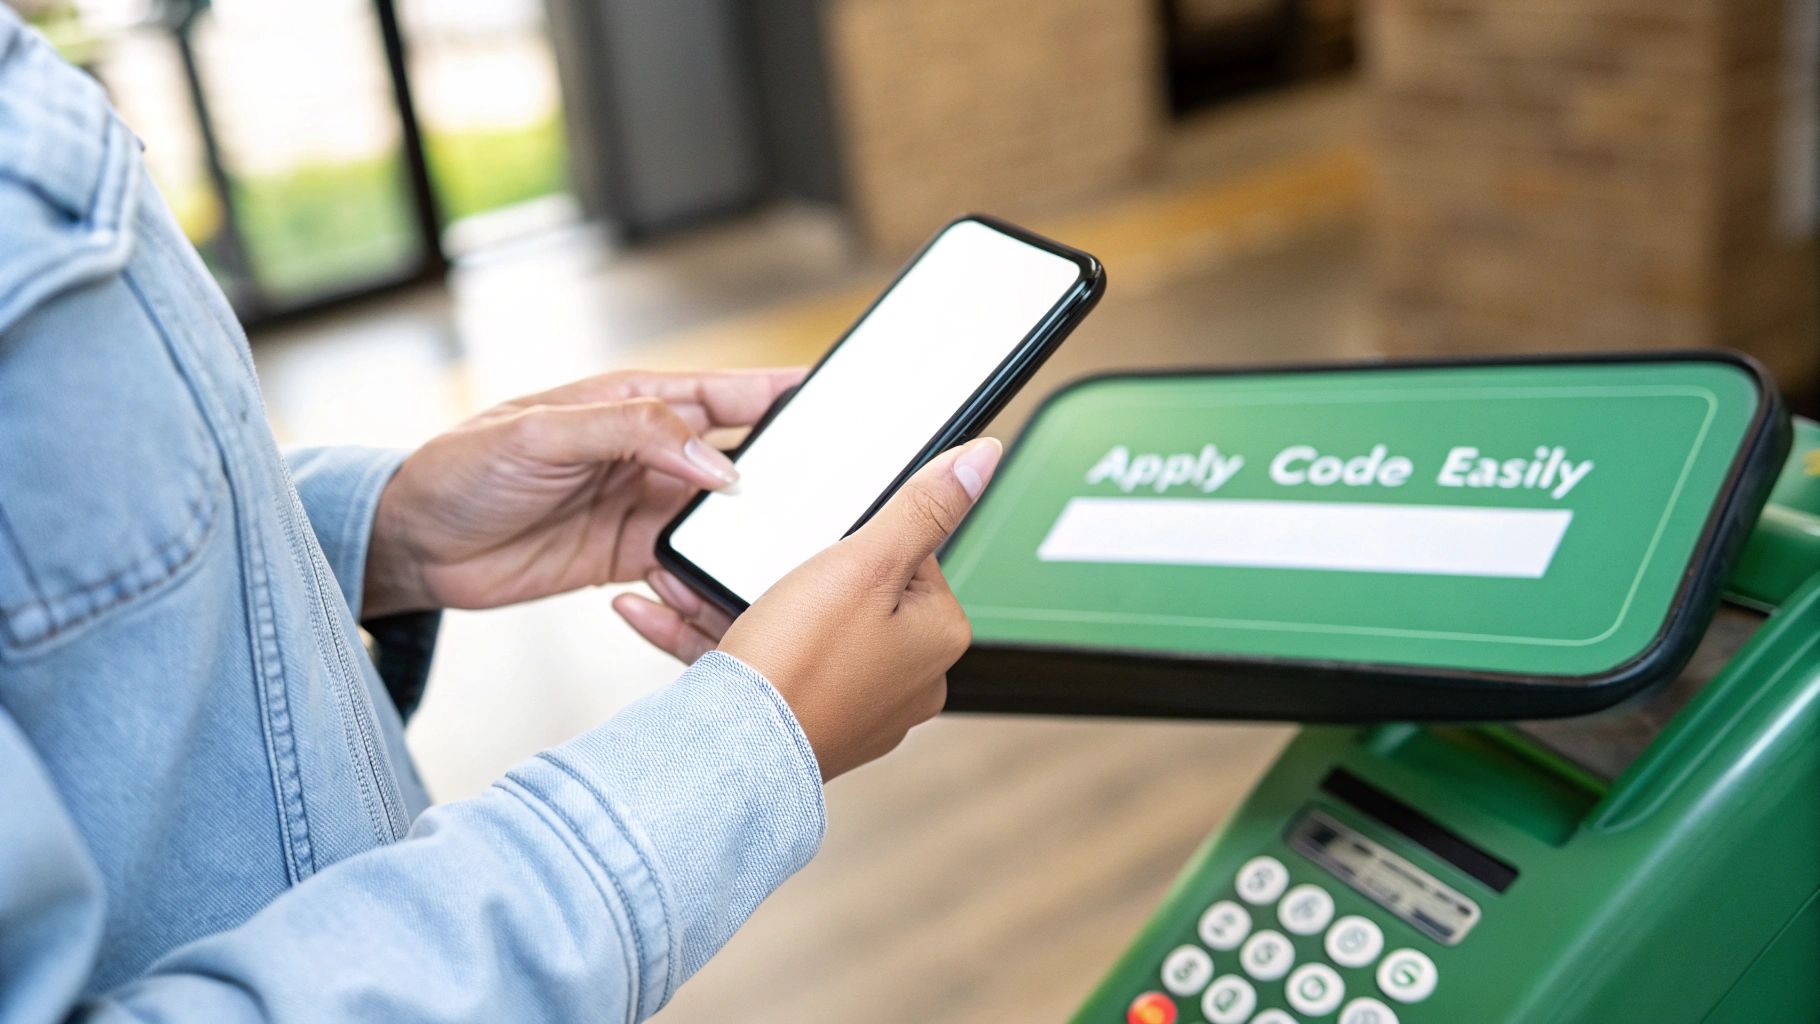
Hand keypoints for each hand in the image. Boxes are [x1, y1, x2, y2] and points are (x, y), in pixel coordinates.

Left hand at [362, 369, 802, 617]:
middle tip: (834, 493)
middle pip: (740, 459)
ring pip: (722, 520)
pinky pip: (687, 568)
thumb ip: (633, 434)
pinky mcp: (629, 558)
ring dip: (746, 536)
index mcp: (637, 403)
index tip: (839, 400)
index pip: (730, 393)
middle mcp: (650, 453)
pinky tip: (714, 591)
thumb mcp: (543, 432)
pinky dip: (703, 581)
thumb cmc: (462, 467)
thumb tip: (716, 461)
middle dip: (787, 473)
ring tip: (780, 553)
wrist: (413, 545)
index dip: (785, 394)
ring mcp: (643, 507)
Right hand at [637, 437, 1001, 780]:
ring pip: (796, 628)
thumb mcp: (866, 562)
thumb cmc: (802, 664)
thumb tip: (982, 459)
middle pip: (849, 591)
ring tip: (686, 574)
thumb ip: (923, 508)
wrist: (730, 755)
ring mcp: (855, 706)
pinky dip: (715, 634)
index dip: (856, 540)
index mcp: (937, 638)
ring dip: (735, 598)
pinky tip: (665, 608)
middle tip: (747, 560)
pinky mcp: (803, 722)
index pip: (908, 558)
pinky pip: (762, 664)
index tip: (818, 542)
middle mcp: (907, 680)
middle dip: (783, 569)